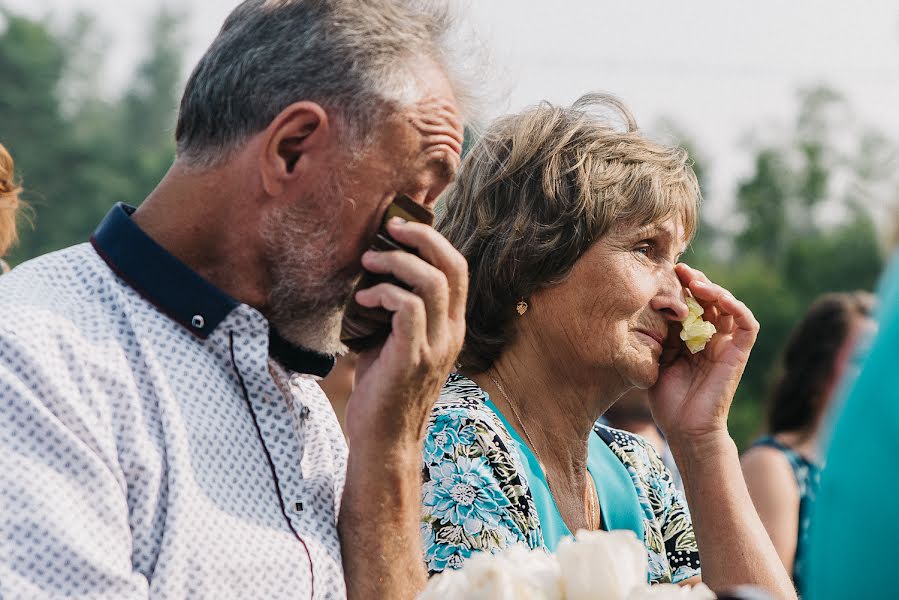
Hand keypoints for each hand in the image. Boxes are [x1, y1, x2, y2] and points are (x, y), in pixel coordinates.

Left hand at [345, 217, 467, 449]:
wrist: (384, 439)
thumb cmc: (384, 388)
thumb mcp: (395, 340)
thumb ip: (395, 310)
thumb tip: (370, 272)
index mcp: (451, 326)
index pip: (458, 269)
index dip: (434, 241)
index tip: (400, 228)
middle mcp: (451, 333)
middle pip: (453, 267)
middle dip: (422, 239)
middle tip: (389, 230)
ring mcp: (436, 346)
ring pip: (432, 284)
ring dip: (397, 264)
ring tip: (368, 262)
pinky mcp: (413, 359)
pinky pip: (409, 310)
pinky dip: (384, 294)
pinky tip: (363, 300)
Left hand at [649, 263, 758, 443]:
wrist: (685, 428)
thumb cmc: (668, 400)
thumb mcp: (657, 358)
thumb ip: (659, 334)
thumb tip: (651, 305)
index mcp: (691, 339)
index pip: (690, 304)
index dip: (681, 287)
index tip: (664, 273)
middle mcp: (711, 338)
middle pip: (710, 299)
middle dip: (695, 281)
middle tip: (678, 270)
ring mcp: (726, 345)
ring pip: (728, 306)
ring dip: (713, 289)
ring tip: (694, 282)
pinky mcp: (739, 353)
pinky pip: (746, 324)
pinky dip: (736, 307)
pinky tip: (718, 298)